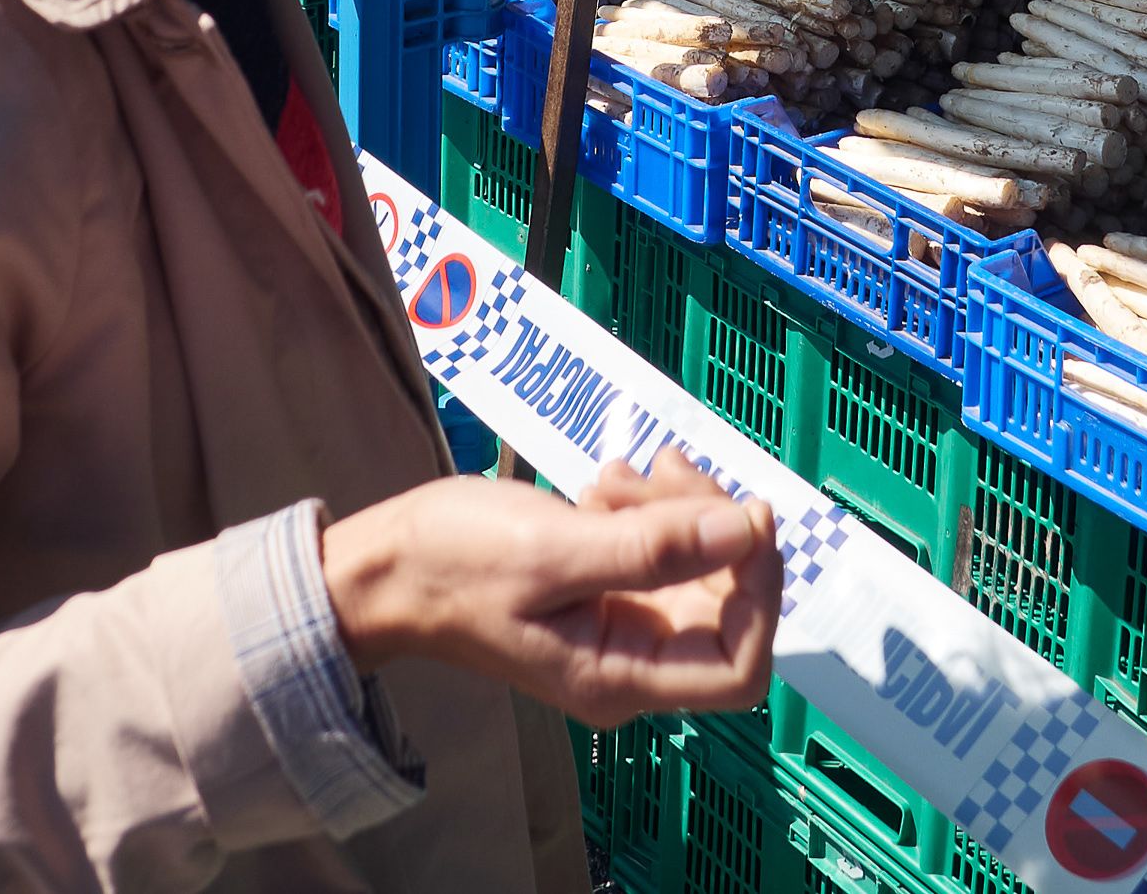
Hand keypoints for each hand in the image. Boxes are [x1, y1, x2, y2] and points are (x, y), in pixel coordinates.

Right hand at [321, 452, 776, 724]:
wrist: (386, 563)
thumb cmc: (453, 565)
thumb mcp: (552, 551)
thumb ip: (652, 547)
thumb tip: (745, 532)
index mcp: (620, 677)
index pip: (741, 664)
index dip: (760, 592)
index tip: (746, 515)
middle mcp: (631, 661)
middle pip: (725, 600)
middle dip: (708, 525)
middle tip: (659, 469)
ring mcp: (622, 622)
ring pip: (697, 562)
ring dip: (673, 506)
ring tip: (611, 477)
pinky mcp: (608, 585)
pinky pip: (660, 545)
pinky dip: (647, 506)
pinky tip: (602, 485)